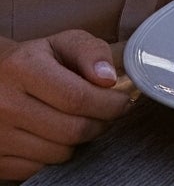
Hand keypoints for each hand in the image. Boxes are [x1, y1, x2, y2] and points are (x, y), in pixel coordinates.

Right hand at [0, 31, 131, 179]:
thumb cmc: (34, 60)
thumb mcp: (63, 43)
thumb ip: (92, 52)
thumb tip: (109, 79)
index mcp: (23, 69)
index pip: (77, 98)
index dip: (109, 104)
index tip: (123, 102)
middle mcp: (5, 104)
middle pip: (71, 130)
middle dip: (101, 123)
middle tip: (108, 113)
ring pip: (58, 153)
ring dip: (79, 141)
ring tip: (80, 120)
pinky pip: (38, 169)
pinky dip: (55, 155)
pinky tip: (55, 135)